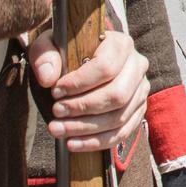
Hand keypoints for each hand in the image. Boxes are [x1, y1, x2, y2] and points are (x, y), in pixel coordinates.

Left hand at [29, 26, 148, 152]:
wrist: (84, 57)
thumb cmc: (67, 50)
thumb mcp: (51, 43)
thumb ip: (45, 55)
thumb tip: (48, 78)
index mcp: (121, 44)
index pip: (106, 67)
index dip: (80, 83)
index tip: (56, 91)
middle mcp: (137, 66)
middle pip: (117, 95)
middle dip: (83, 108)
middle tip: (56, 111)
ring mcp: (140, 90)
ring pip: (119, 117)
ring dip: (85, 128)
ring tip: (58, 129)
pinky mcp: (137, 110)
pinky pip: (122, 132)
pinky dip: (96, 142)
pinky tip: (73, 144)